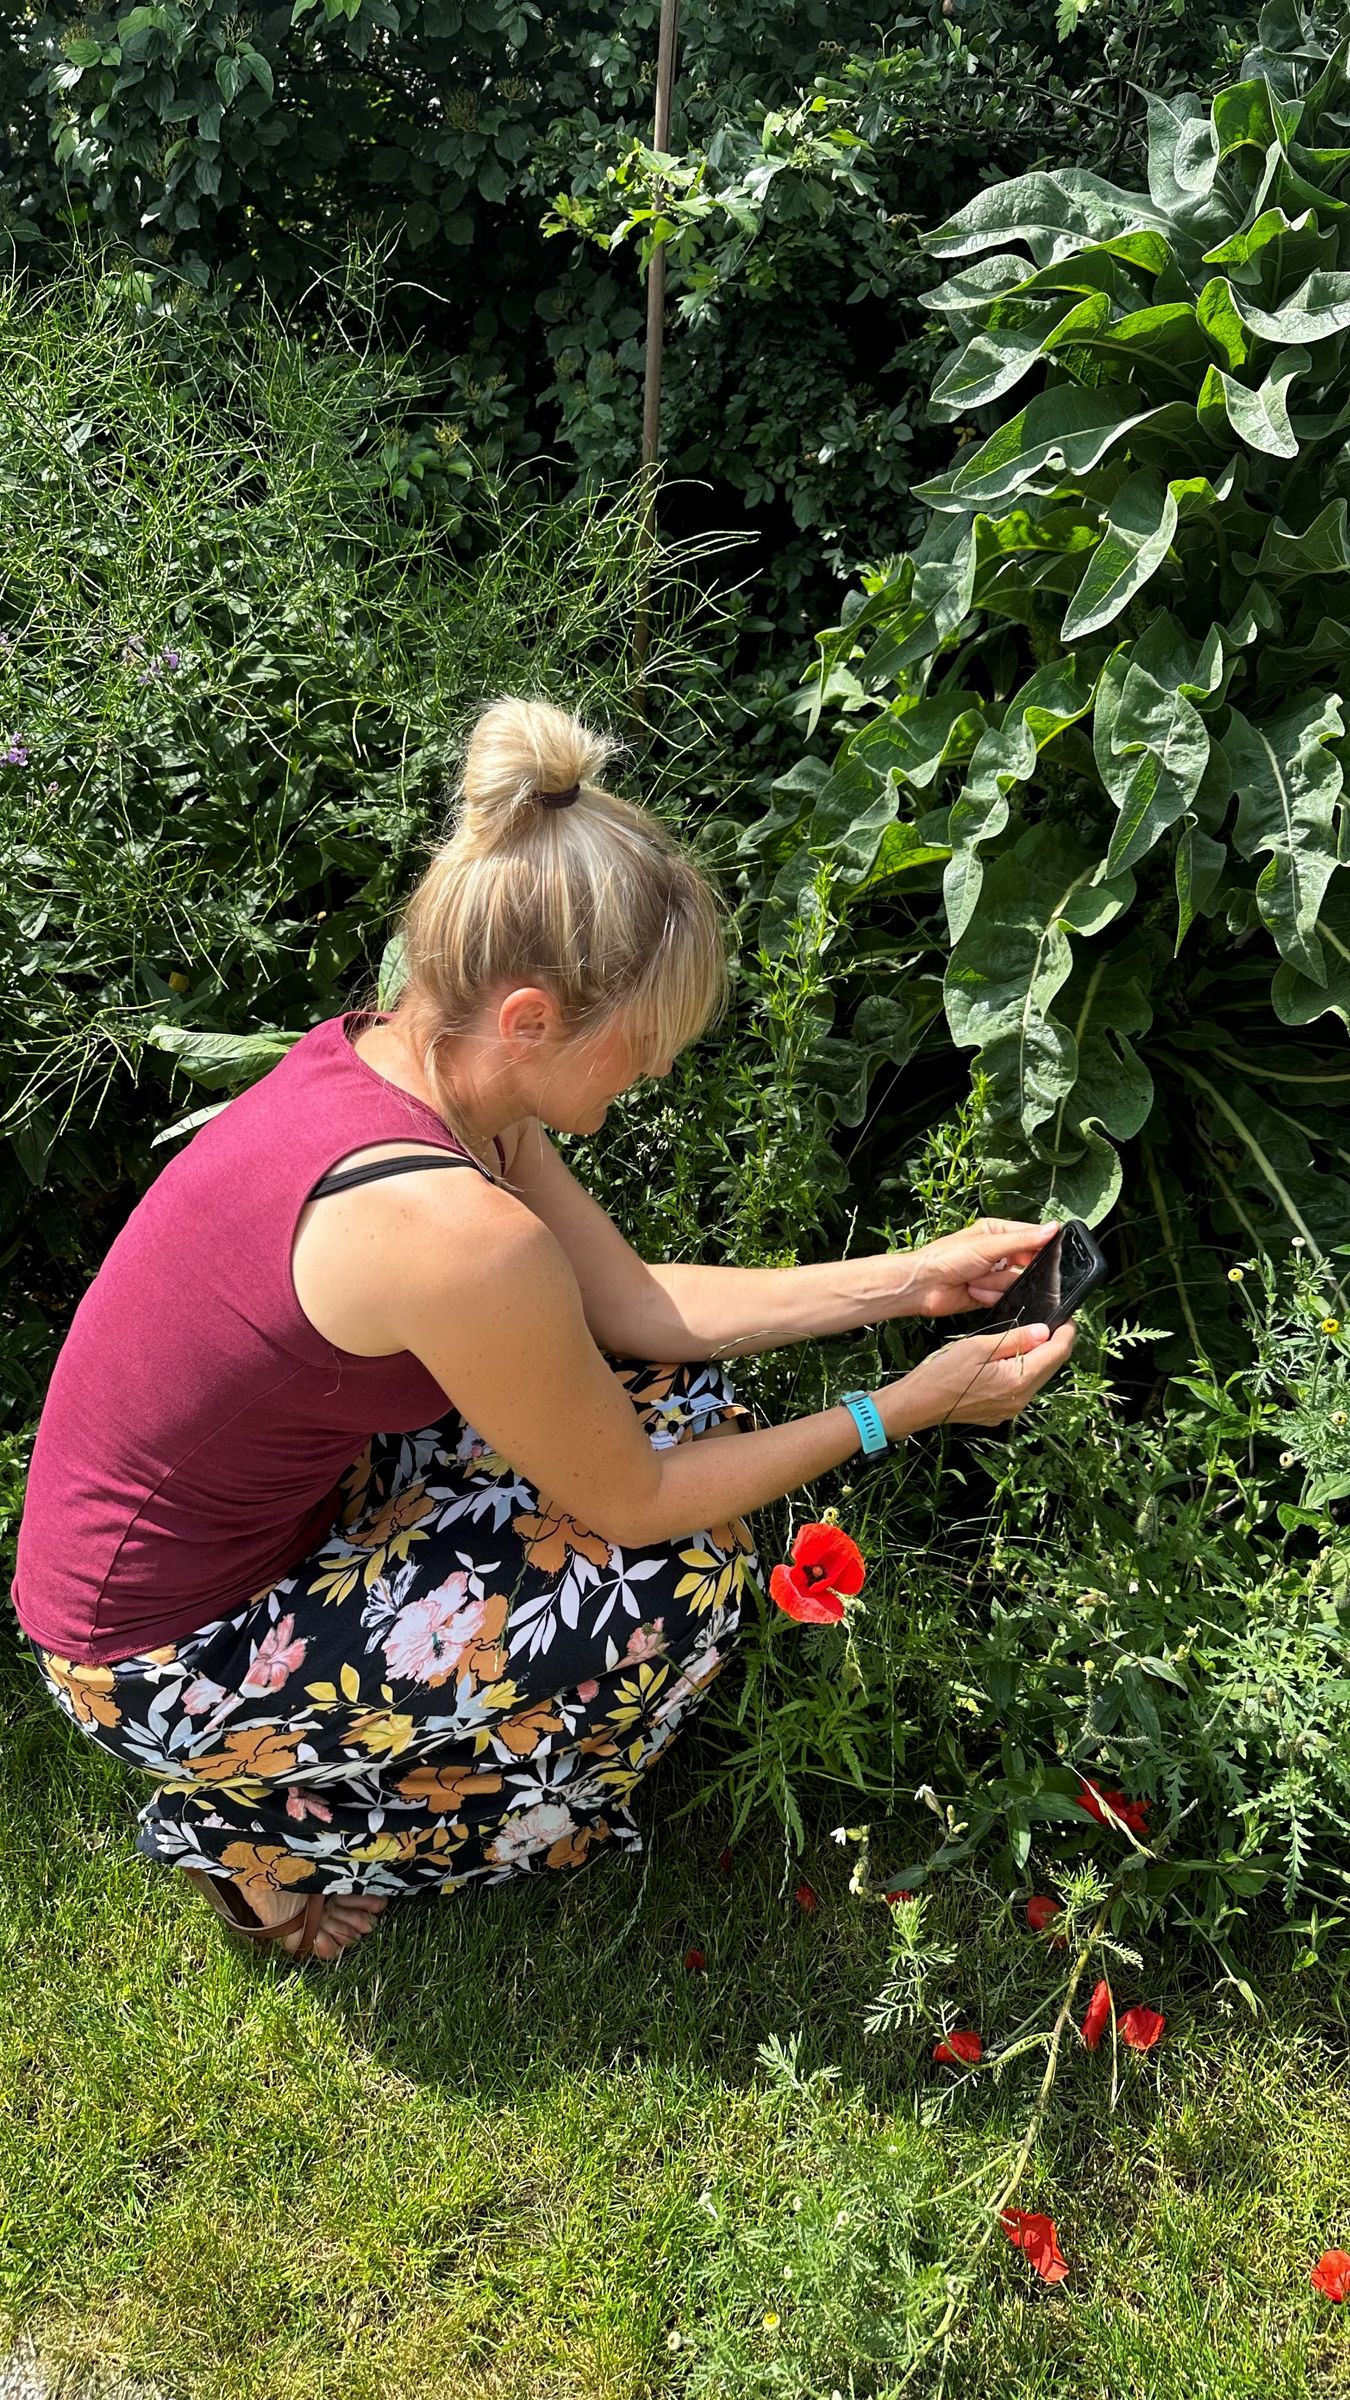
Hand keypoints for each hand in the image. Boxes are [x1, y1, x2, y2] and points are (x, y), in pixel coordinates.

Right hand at [878, 1318, 1075, 1436]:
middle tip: (1051, 1322)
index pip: (1057, 1353)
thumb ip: (1015, 1339)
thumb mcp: (978, 1346)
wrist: (918, 1404)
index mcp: (1018, 1380)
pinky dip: (1023, 1371)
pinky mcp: (1000, 1412)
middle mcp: (1020, 1399)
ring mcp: (1011, 1408)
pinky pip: (1021, 1389)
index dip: (1066, 1332)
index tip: (1067, 1317)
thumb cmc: (942, 1374)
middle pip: (1051, 1367)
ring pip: (1037, 1378)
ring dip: (1038, 1357)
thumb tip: (1043, 1331)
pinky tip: (1010, 1358)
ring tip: (1029, 1336)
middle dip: (1055, 1343)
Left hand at [895, 1217, 1060, 1317]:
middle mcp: (998, 1252)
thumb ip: (1022, 1240)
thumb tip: (1052, 1228)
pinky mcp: (990, 1293)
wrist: (922, 1286)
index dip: (1039, 1246)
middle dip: (1010, 1270)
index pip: (1031, 1236)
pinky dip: (990, 1295)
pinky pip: (1005, 1297)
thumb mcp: (987, 1245)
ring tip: (974, 1280)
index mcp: (997, 1232)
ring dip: (994, 1284)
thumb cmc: (947, 1258)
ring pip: (1015, 1282)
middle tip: (995, 1268)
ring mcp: (994, 1274)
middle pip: (1026, 1263)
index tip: (1046, 1254)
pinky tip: (973, 1291)